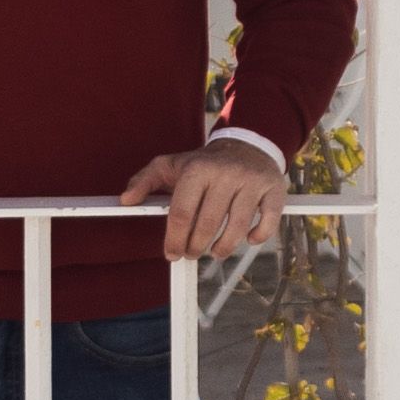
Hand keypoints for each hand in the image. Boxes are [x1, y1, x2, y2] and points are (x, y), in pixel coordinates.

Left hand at [120, 138, 285, 261]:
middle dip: (196, 247)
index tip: (172, 254)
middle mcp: (225, 174)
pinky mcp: (273, 190)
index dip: (174, 240)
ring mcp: (251, 182)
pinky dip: (258, 237)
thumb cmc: (204, 163)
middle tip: (192, 252)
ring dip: (223, 248)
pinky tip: (248, 239)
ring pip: (237, 228)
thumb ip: (144, 181)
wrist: (247, 144)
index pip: (182, 213)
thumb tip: (126, 200)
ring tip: (215, 251)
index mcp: (197, 169)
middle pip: (207, 225)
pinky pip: (268, 222)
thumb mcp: (171, 165)